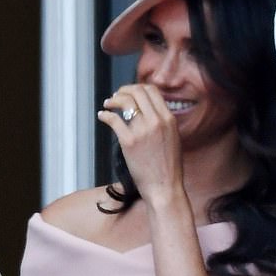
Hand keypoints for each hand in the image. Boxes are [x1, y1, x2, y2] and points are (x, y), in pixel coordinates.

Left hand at [97, 84, 183, 202]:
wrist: (165, 187)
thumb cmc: (168, 166)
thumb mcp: (173, 137)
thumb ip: (162, 121)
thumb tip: (147, 109)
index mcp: (169, 118)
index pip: (152, 90)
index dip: (137, 88)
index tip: (129, 92)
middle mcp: (157, 121)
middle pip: (137, 92)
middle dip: (123, 91)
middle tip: (115, 96)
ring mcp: (143, 130)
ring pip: (125, 102)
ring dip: (113, 100)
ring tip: (107, 104)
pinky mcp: (129, 142)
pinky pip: (114, 120)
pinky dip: (105, 115)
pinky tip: (102, 116)